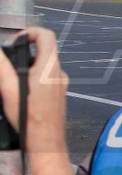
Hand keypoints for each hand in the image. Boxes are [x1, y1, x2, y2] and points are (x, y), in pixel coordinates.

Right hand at [0, 27, 67, 154]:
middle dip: (25, 51)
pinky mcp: (60, 92)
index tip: (15, 41)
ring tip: (13, 79)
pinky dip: (34, 77)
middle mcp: (59, 72)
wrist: (46, 141)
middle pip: (45, 49)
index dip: (29, 32)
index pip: (46, 35)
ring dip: (29, 65)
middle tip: (9, 62)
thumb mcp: (8, 90)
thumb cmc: (29, 119)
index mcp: (49, 68)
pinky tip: (22, 90)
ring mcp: (61, 82)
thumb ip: (2, 67)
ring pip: (45, 64)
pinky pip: (47, 77)